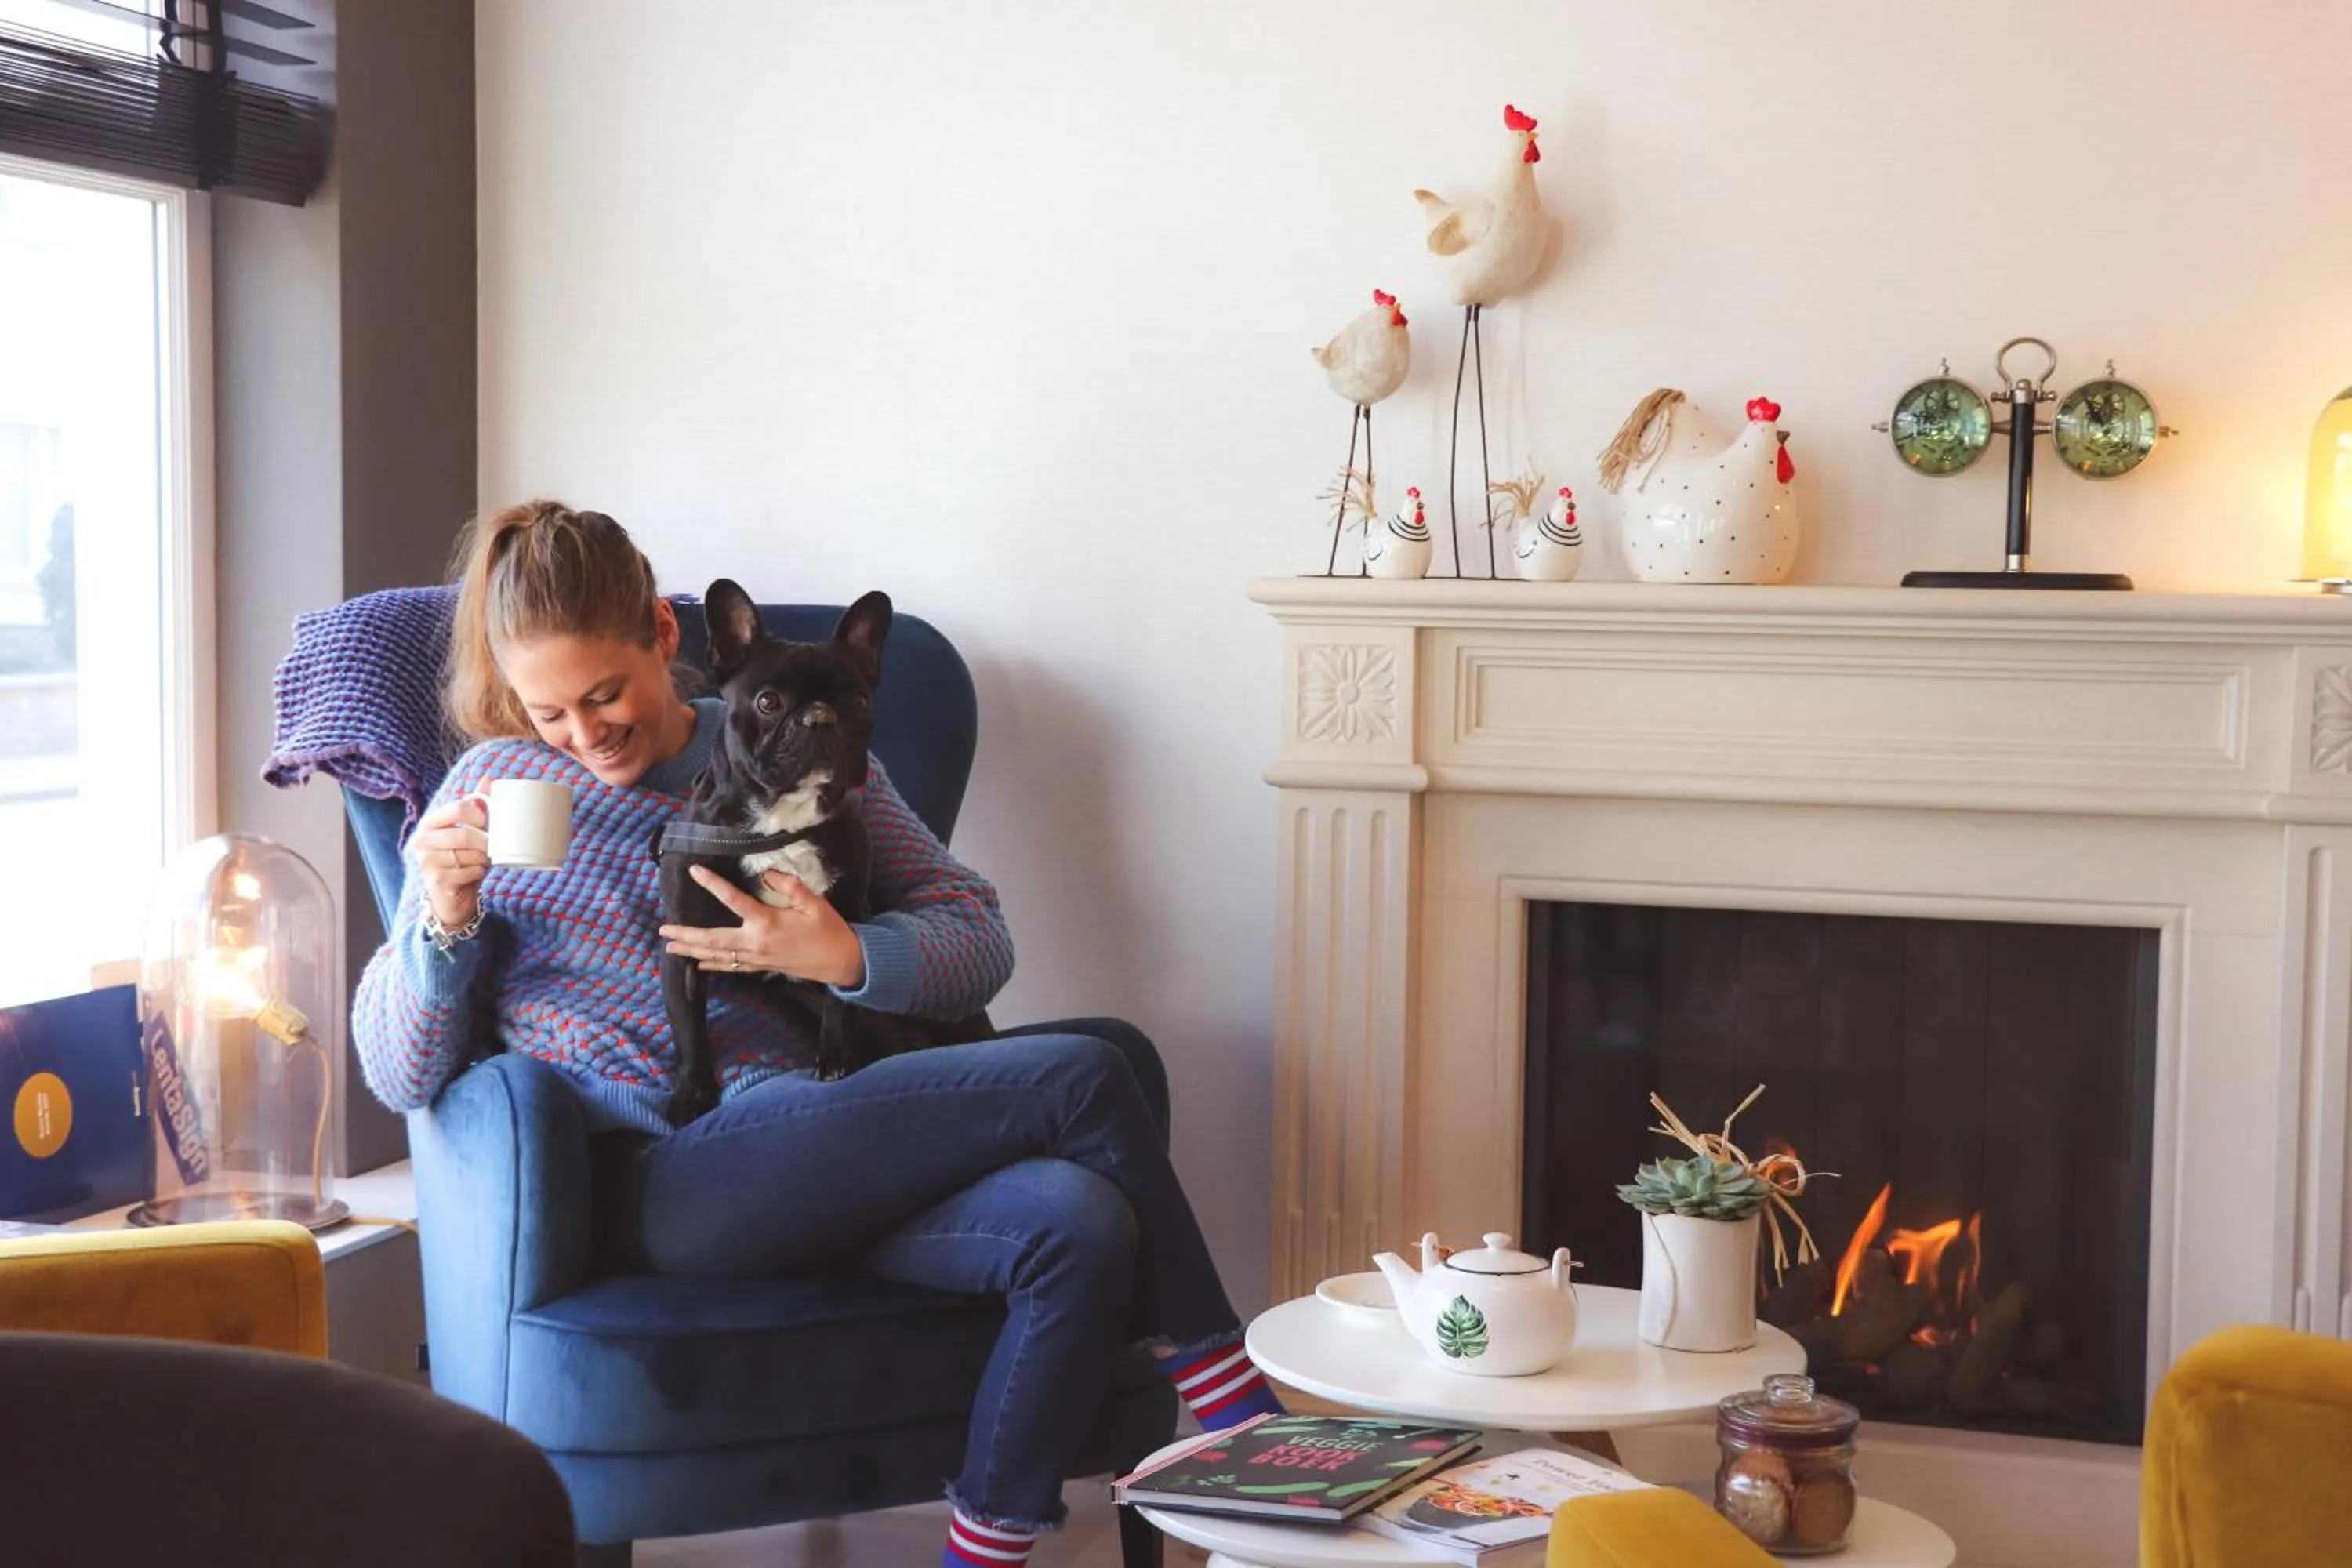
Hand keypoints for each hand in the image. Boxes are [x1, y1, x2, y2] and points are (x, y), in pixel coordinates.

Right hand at [411, 792, 489, 931]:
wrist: (451, 896)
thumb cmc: (462, 859)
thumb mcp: (470, 831)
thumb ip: (477, 806)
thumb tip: (488, 779)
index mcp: (429, 823)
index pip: (457, 808)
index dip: (478, 814)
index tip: (486, 823)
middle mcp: (422, 840)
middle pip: (464, 834)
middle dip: (485, 842)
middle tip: (491, 847)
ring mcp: (426, 861)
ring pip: (469, 854)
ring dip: (483, 859)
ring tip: (481, 860)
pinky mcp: (436, 880)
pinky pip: (469, 871)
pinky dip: (479, 872)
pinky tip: (475, 873)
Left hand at [661, 869, 865, 988]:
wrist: (840, 962)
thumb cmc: (828, 930)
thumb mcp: (813, 902)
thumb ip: (789, 885)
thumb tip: (766, 874)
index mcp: (766, 922)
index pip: (733, 900)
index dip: (712, 884)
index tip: (695, 871)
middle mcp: (755, 942)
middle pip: (712, 938)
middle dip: (686, 933)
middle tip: (663, 929)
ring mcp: (755, 958)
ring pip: (716, 955)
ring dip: (691, 950)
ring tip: (670, 946)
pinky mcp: (761, 967)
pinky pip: (730, 967)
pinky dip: (712, 964)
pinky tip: (698, 963)